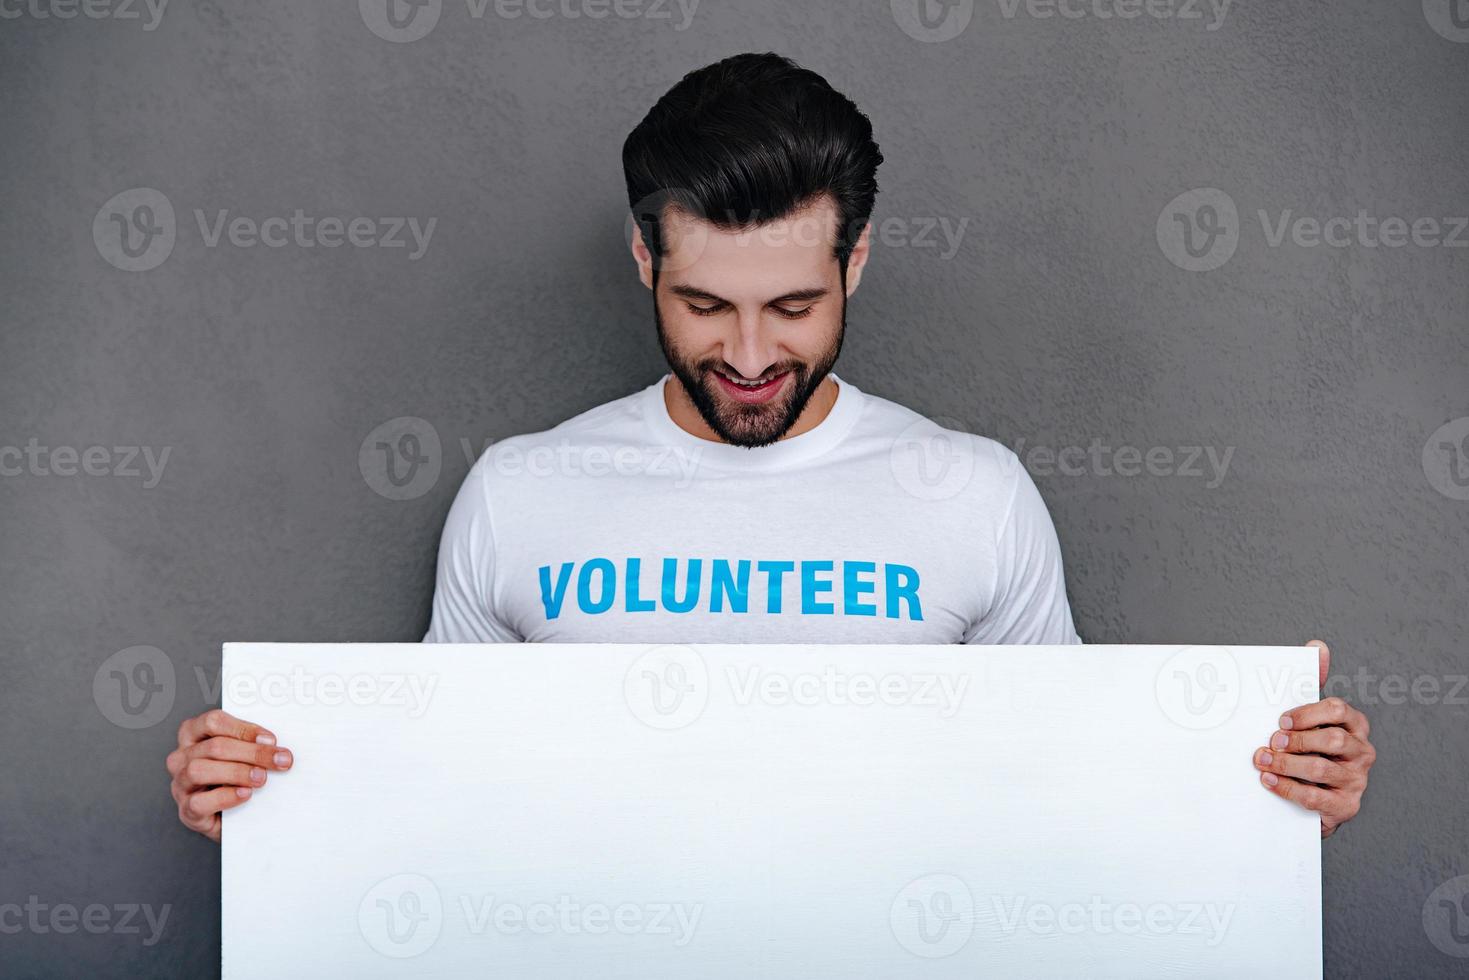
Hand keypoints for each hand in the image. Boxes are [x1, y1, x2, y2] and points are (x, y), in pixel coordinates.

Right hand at [166, 709, 292, 842]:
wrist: (226, 814)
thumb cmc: (231, 777)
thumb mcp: (239, 754)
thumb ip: (250, 744)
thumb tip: (275, 747)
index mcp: (193, 734)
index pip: (214, 722)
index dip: (245, 729)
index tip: (270, 740)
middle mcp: (181, 757)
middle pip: (214, 747)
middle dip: (252, 753)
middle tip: (279, 760)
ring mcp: (180, 784)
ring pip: (200, 770)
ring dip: (237, 772)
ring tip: (261, 778)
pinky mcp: (186, 810)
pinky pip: (199, 802)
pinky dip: (225, 797)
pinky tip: (244, 794)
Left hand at [1253, 640, 1373, 838]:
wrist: (1309, 797)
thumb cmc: (1307, 749)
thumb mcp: (1308, 718)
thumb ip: (1311, 684)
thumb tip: (1318, 646)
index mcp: (1354, 725)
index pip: (1338, 709)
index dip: (1307, 713)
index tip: (1280, 719)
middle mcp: (1362, 751)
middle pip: (1332, 739)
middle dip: (1297, 739)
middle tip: (1271, 741)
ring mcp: (1357, 780)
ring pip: (1321, 768)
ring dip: (1286, 763)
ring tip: (1261, 760)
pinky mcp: (1346, 806)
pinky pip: (1315, 796)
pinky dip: (1287, 788)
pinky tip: (1268, 781)